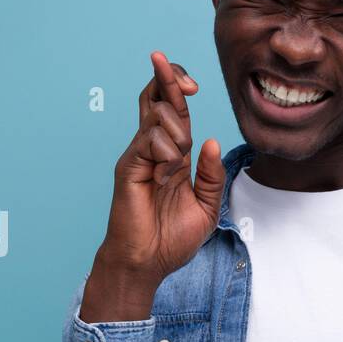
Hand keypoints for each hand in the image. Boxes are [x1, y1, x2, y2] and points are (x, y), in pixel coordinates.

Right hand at [81, 53, 224, 319]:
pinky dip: (165, 152)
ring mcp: (138, 156)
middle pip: (156, 97)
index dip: (179, 86)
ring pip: (158, 117)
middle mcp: (152, 149)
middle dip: (171, 78)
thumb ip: (212, 176)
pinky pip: (149, 141)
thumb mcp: (207, 207)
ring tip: (175, 167)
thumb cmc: (172, 239)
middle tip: (192, 83)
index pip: (172, 109)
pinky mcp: (128, 167)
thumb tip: (213, 141)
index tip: (195, 82)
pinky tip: (165, 173)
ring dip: (178, 134)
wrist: (148, 263)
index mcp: (172, 154)